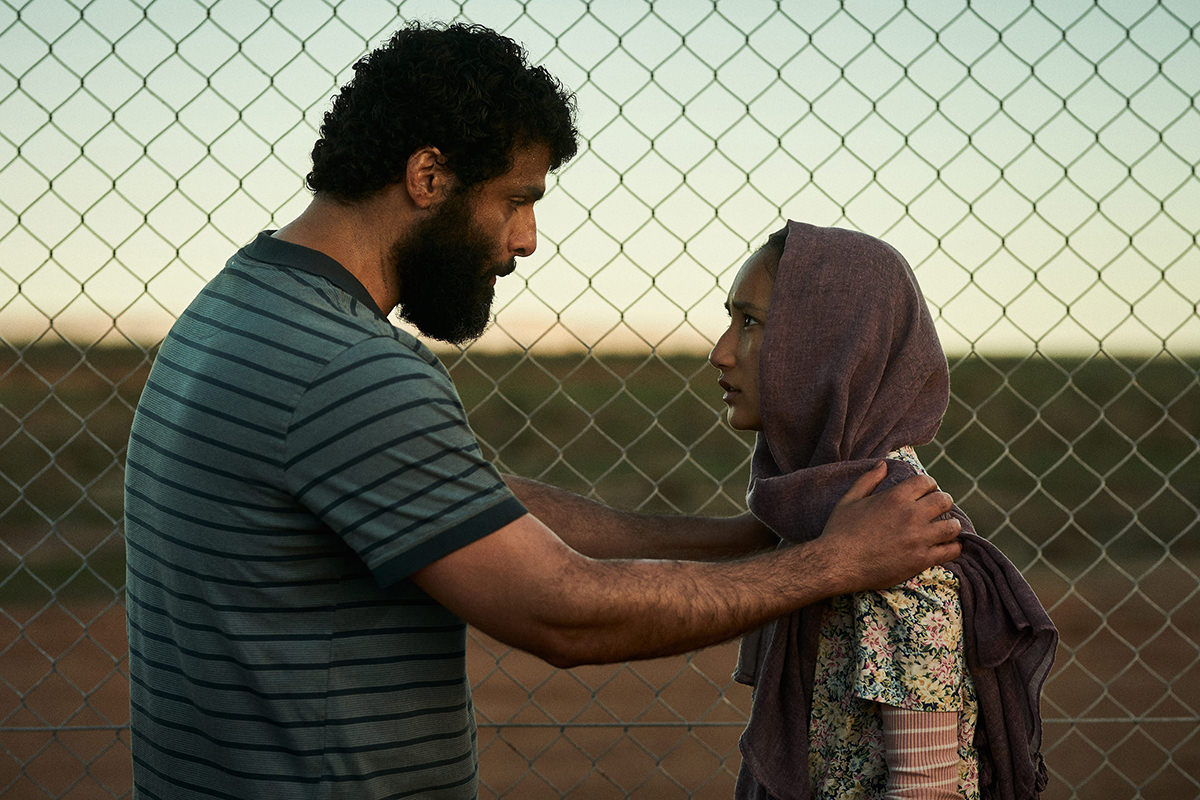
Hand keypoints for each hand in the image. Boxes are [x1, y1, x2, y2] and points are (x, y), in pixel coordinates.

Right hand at [820, 462, 961, 592]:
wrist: (837, 563)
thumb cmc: (839, 530)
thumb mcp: (849, 499)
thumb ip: (868, 480)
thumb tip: (883, 464)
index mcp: (895, 497)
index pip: (927, 482)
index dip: (929, 485)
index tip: (927, 492)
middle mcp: (911, 515)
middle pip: (945, 501)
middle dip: (944, 503)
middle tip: (938, 510)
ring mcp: (918, 538)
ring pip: (952, 527)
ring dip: (951, 525)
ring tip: (945, 529)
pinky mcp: (921, 559)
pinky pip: (951, 551)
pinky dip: (953, 547)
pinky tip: (947, 546)